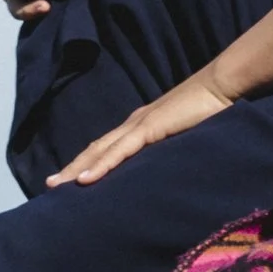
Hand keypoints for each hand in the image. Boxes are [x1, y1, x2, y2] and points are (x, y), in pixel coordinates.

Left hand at [48, 67, 237, 186]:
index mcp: (142, 126)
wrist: (222, 85)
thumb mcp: (186, 137)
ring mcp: (140, 125)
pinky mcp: (150, 128)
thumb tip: (171, 172)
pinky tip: (84, 180)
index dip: (88, 162)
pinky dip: (100, 166)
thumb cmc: (211, 111)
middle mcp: (134, 124)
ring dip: (77, 169)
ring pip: (100, 151)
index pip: (107, 147)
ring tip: (57, 186)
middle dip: (72, 168)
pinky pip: (120, 150)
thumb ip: (174, 150)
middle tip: (50, 186)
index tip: (71, 180)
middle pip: (95, 149)